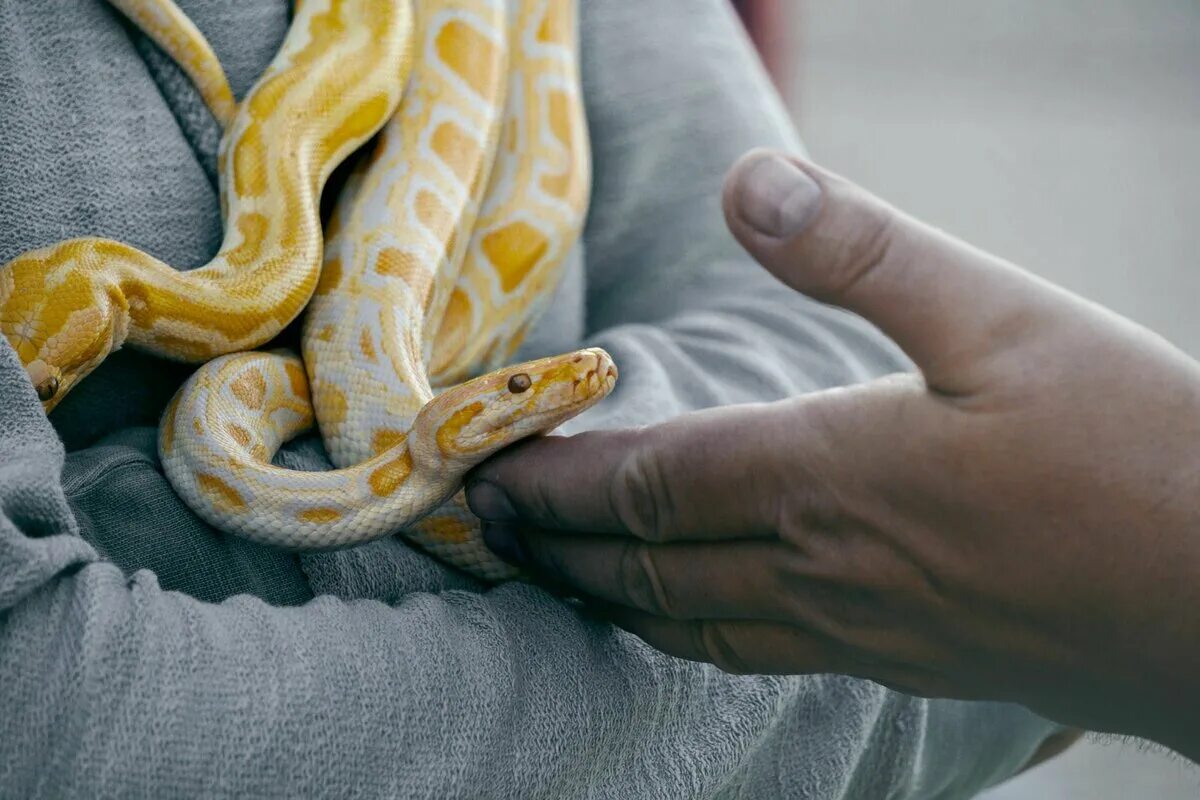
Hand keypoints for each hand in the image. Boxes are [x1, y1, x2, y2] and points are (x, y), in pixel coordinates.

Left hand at [465, 151, 1199, 758]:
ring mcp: (860, 629)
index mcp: (829, 476)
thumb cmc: (1131, 453)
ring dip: (610, 599)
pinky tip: (688, 624)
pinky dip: (689, 635)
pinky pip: (756, 655)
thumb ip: (863, 253)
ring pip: (692, 624)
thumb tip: (753, 185)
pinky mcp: (904, 662)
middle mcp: (822, 566)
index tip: (490, 470)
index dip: (561, 480)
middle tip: (488, 531)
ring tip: (559, 580)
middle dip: (559, 546)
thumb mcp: (1001, 317)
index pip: (650, 486)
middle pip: (648, 566)